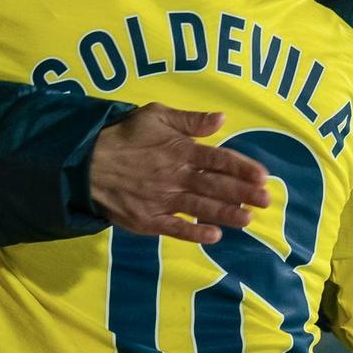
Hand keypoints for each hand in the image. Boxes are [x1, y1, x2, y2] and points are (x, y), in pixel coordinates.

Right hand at [89, 103, 269, 244]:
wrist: (86, 164)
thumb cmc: (125, 136)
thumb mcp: (155, 115)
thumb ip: (189, 119)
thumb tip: (221, 118)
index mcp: (180, 150)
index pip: (218, 159)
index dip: (242, 167)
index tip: (262, 175)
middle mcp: (175, 176)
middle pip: (215, 185)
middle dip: (243, 193)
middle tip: (266, 200)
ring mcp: (162, 200)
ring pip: (200, 208)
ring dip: (226, 214)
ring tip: (248, 219)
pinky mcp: (148, 220)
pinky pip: (175, 229)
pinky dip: (195, 233)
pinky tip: (214, 237)